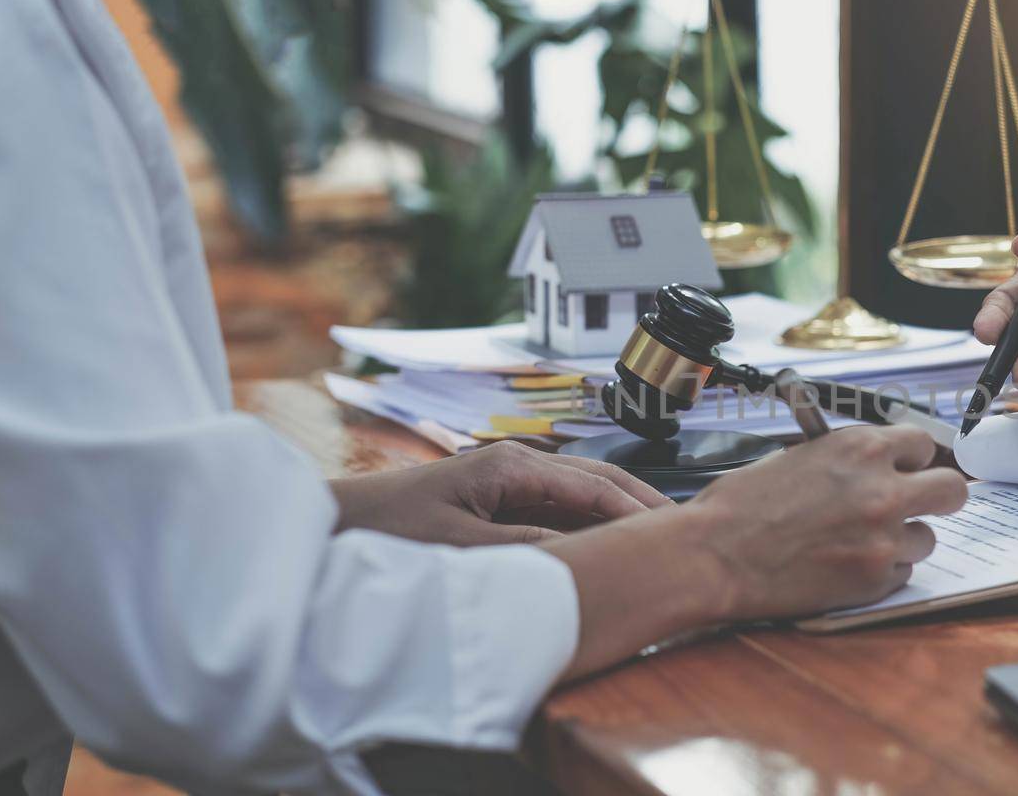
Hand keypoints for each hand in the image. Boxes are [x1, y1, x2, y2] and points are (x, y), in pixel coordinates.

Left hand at [330, 441, 670, 545]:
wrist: (335, 524)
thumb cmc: (387, 531)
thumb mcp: (459, 547)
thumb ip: (525, 548)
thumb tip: (586, 553)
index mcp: (510, 465)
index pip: (593, 485)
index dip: (636, 509)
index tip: (673, 530)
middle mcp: (514, 465)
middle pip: (595, 478)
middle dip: (639, 502)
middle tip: (683, 529)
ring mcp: (507, 481)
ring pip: (579, 493)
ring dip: (617, 512)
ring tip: (657, 536)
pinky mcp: (497, 501)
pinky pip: (556, 510)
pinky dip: (588, 523)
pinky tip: (607, 545)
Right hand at [689, 425, 967, 619]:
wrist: (714, 554)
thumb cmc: (742, 505)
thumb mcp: (799, 456)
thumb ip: (847, 460)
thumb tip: (878, 465)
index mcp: (860, 447)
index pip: (923, 444)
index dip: (913, 459)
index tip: (906, 469)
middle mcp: (882, 489)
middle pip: (952, 489)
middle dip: (939, 496)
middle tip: (921, 505)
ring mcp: (883, 538)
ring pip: (927, 539)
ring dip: (902, 540)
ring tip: (860, 543)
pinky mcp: (874, 580)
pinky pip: (901, 574)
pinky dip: (880, 572)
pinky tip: (844, 566)